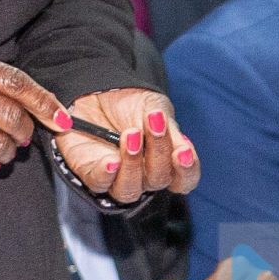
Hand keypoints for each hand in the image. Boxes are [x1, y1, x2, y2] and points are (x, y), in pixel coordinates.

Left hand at [55, 88, 198, 204]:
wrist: (98, 90)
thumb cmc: (131, 103)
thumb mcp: (156, 108)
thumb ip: (169, 130)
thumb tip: (182, 150)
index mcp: (165, 162)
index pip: (183, 180)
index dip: (187, 171)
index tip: (183, 152)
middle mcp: (143, 176)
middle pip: (157, 180)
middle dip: (158, 151)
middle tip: (153, 122)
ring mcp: (117, 178)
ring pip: (130, 189)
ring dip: (132, 163)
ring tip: (130, 134)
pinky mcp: (91, 173)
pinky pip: (100, 183)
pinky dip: (106, 174)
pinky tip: (111, 161)